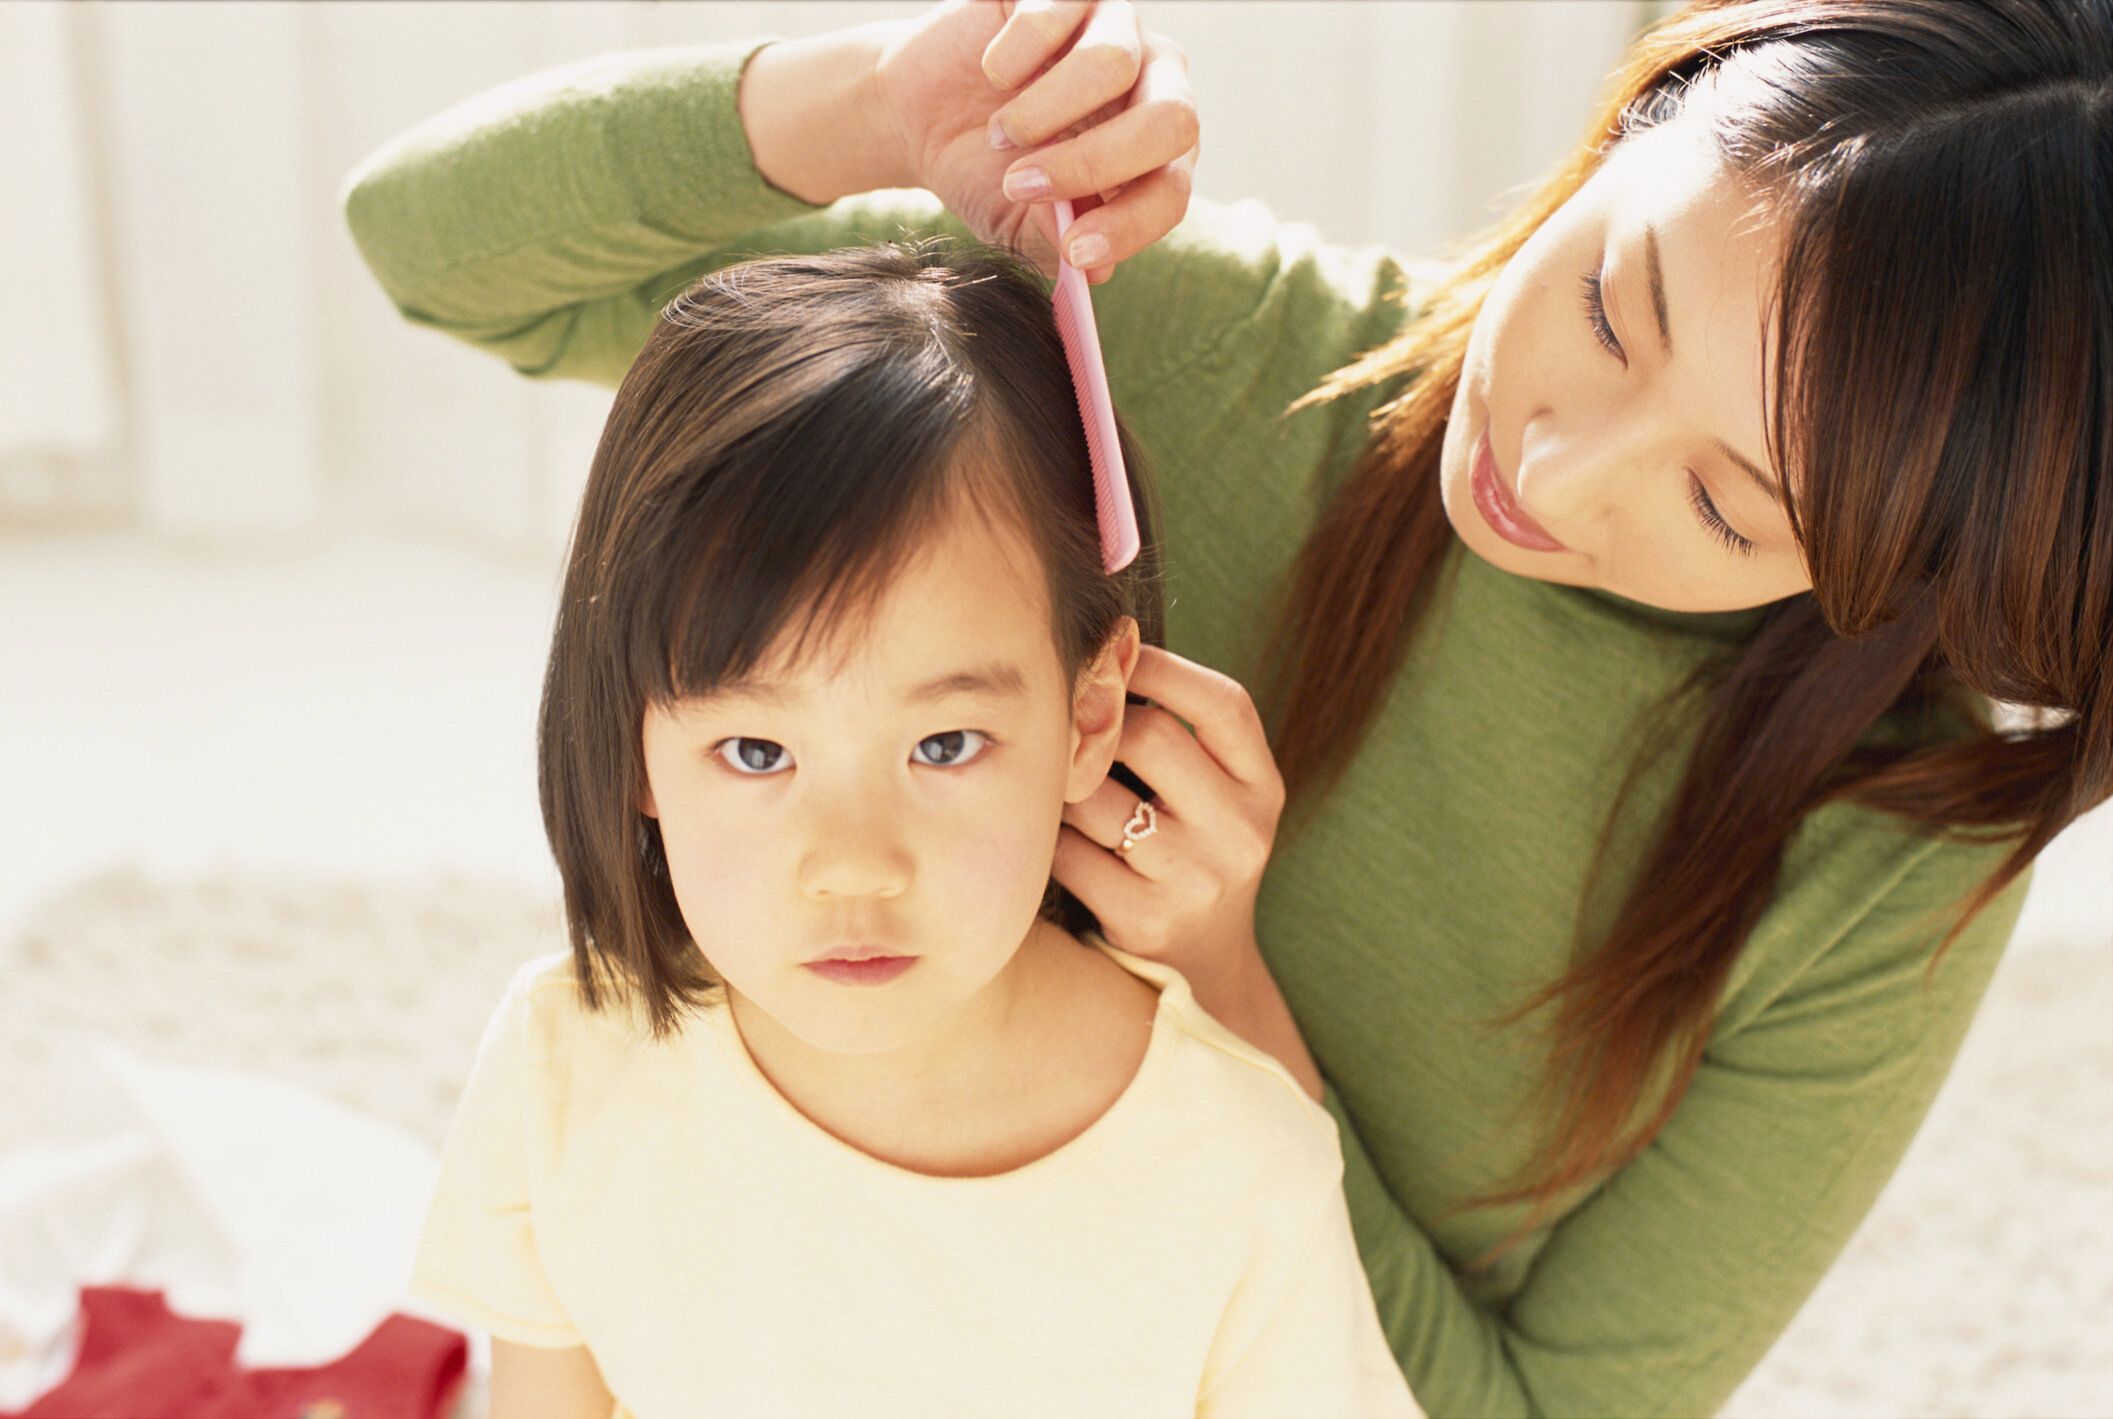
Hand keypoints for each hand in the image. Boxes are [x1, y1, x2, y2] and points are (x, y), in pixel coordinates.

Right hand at [873, 0, 1198, 283]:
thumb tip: (1094, 267)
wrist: (917, 115)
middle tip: (1023, 186)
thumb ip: (1056, 244)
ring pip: (1113, 63)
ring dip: (1042, 114)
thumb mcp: (1017, 225)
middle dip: (1095, 164)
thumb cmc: (981, 171)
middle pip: (1172, 119)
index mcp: (1156, 152)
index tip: (1075, 251)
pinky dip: (1012, 58)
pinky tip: (991, 73)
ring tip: (999, 135)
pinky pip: (1055, 14)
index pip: (1173, 187)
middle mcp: (1151, 83)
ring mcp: (1114, 27)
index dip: (1131, 224)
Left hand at [1052, 645, 1285, 1000]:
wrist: (1203, 971)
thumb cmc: (1195, 857)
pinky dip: (1050, 837)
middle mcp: (1240, 833)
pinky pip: (1068, 851)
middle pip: (1151, 738)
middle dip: (1100, 726)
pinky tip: (1053, 837)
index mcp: (1264, 789)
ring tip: (1062, 784)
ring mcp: (1193, 879)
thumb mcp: (1220, 800)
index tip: (1121, 652)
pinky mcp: (1142, 919)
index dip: (1165, 668)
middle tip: (1073, 727)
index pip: (1224, 705)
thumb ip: (1185, 740)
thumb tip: (1101, 658)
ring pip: (1096, 795)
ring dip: (1066, 784)